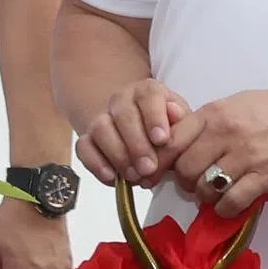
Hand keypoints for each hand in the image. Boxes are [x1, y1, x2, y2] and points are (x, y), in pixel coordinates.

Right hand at [72, 77, 189, 193]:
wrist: (148, 138)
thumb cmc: (169, 131)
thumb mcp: (184, 124)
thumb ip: (182, 121)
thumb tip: (174, 113)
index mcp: (148, 91)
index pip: (148, 96)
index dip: (154, 117)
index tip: (162, 139)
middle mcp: (121, 100)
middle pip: (123, 115)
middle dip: (136, 144)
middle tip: (149, 168)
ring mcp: (102, 118)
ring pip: (100, 128)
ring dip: (118, 155)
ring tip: (134, 176)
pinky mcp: (88, 139)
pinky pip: (84, 147)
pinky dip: (96, 163)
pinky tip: (112, 177)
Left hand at [163, 82, 267, 212]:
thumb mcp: (238, 105)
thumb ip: (209, 123)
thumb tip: (180, 144)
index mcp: (215, 114)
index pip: (169, 140)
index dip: (157, 162)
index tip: (155, 175)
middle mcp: (226, 133)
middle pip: (183, 169)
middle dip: (185, 182)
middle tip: (197, 184)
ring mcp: (247, 156)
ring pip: (204, 187)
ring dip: (206, 196)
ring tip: (217, 194)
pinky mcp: (267, 178)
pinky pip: (232, 202)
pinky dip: (226, 209)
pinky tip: (232, 206)